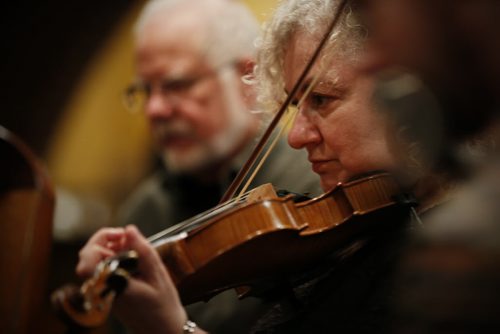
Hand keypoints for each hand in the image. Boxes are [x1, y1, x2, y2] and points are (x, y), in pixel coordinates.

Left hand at [76, 225, 191, 333]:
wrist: (163, 330)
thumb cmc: (163, 306)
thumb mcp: (158, 275)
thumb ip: (143, 251)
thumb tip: (129, 230)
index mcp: (114, 285)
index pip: (88, 259)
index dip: (100, 240)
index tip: (121, 235)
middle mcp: (104, 289)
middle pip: (88, 257)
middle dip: (105, 241)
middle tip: (127, 237)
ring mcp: (103, 292)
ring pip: (94, 262)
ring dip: (110, 249)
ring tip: (133, 248)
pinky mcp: (107, 293)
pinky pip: (102, 270)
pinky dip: (114, 259)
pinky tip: (132, 259)